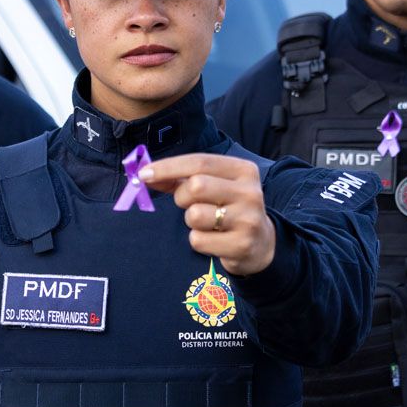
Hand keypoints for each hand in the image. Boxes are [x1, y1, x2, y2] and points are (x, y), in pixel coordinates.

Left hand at [140, 153, 274, 275]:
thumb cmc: (229, 209)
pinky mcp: (242, 245)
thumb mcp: (216, 186)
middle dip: (181, 197)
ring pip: (195, 214)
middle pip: (196, 186)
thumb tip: (146, 175)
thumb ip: (183, 178)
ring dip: (191, 221)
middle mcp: (250, 192)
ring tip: (206, 224)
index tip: (144, 174)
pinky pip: (198, 240)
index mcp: (244, 170)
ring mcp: (248, 219)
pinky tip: (213, 240)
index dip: (168, 167)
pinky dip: (197, 241)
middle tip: (188, 205)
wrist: (262, 244)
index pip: (199, 162)